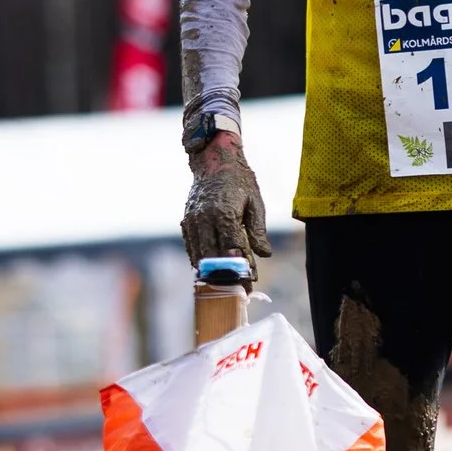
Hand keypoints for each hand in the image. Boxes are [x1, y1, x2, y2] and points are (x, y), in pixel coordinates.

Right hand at [182, 131, 272, 270]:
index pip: (233, 249)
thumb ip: (257, 229)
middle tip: (237, 289)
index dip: (241, 269)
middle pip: (213, 257)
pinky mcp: (186, 221)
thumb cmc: (239, 181)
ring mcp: (193, 221)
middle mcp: (205, 218)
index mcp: (225, 213)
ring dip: (212, 271)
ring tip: (225, 283)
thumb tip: (265, 254)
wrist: (214, 160)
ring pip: (199, 255)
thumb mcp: (255, 202)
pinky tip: (211, 269)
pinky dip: (200, 260)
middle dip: (226, 275)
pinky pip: (192, 247)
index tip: (250, 282)